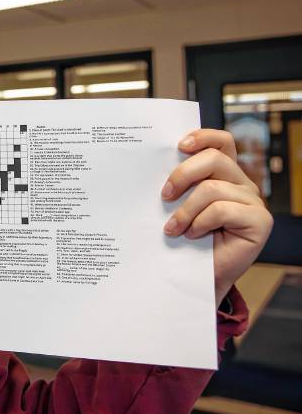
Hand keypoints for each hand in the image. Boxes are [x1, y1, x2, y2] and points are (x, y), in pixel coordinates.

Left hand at [161, 129, 272, 307]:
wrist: (193, 276)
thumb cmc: (183, 239)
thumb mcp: (178, 205)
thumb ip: (178, 184)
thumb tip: (153, 163)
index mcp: (224, 174)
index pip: (221, 142)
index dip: (203, 137)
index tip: (179, 145)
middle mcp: (242, 183)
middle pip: (214, 159)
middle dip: (183, 174)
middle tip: (164, 196)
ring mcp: (253, 201)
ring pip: (212, 188)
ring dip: (186, 210)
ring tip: (173, 228)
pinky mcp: (260, 220)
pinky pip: (222, 209)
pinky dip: (200, 222)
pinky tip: (192, 235)